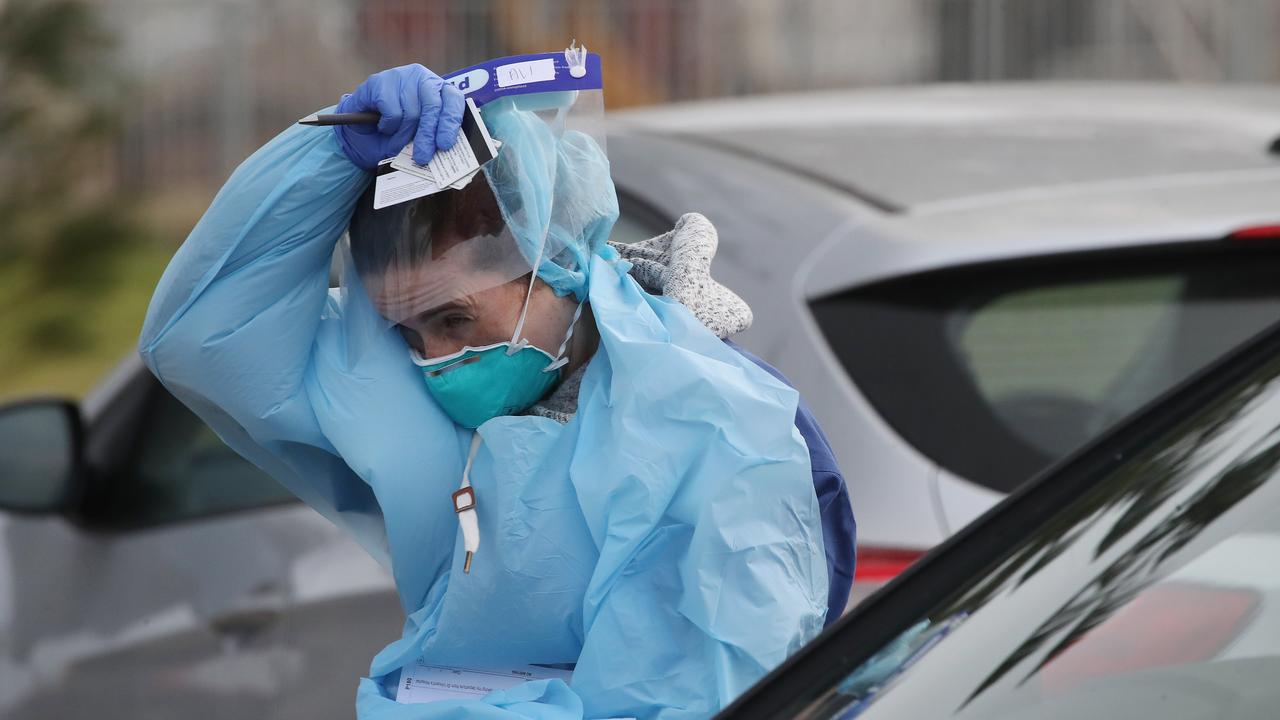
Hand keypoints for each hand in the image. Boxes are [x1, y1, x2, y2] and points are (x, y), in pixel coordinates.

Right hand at [334, 64, 465, 170]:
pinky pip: (391, 110)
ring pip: (411, 111)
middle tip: (423, 156)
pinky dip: (388, 126)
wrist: (362, 132)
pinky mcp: (380, 81)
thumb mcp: (418, 138)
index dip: (451, 122)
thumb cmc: (396, 134)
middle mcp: (422, 78)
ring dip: (403, 134)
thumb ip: (433, 140)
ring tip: (396, 142)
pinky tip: (383, 127)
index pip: (453, 99)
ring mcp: (401, 76)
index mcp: (439, 89)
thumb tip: (443, 151)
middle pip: (432, 106)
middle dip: (428, 135)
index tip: (445, 143)